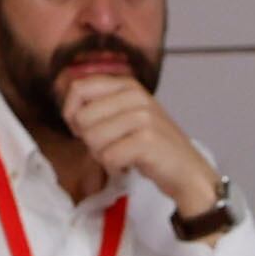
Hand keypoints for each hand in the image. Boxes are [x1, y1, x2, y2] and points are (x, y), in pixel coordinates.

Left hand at [55, 63, 222, 221]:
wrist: (187, 171)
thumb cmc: (152, 146)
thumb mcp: (128, 114)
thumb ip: (101, 104)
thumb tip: (67, 104)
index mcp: (127, 84)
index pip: (78, 89)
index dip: (71, 113)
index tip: (83, 129)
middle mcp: (136, 95)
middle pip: (83, 118)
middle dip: (90, 139)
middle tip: (112, 146)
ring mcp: (143, 116)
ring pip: (93, 139)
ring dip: (103, 155)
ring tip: (123, 154)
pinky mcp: (147, 140)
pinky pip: (108, 156)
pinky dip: (115, 166)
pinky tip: (130, 164)